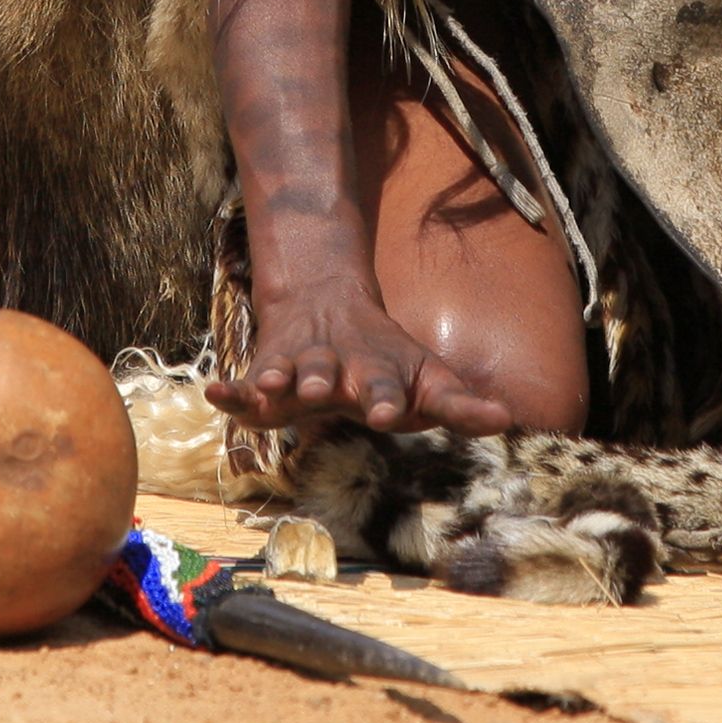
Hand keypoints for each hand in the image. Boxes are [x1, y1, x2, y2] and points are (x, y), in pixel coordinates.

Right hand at [207, 282, 513, 435]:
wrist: (326, 304)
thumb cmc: (386, 361)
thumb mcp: (426, 380)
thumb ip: (460, 405)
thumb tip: (508, 419)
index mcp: (381, 372)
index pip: (391, 387)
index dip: (391, 399)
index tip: (392, 414)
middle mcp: (341, 367)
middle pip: (340, 377)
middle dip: (338, 387)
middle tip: (340, 399)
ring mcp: (301, 366)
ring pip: (293, 372)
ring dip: (286, 379)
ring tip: (276, 388)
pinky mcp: (266, 370)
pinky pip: (244, 382)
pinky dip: (231, 389)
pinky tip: (214, 391)